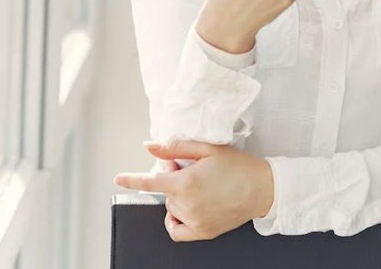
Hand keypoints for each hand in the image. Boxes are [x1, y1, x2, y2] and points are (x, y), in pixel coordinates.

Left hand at [114, 140, 273, 241]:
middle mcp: (188, 205)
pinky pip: (177, 230)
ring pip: (172, 207)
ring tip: (200, 185)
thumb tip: (151, 147)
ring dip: (178, 196)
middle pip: (165, 191)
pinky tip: (186, 209)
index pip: (151, 182)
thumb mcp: (207, 149)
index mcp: (186, 183)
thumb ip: (175, 148)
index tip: (118, 179)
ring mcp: (195, 222)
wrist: (263, 189)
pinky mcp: (204, 232)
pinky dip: (176, 220)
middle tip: (192, 169)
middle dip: (172, 178)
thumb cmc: (238, 167)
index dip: (132, 180)